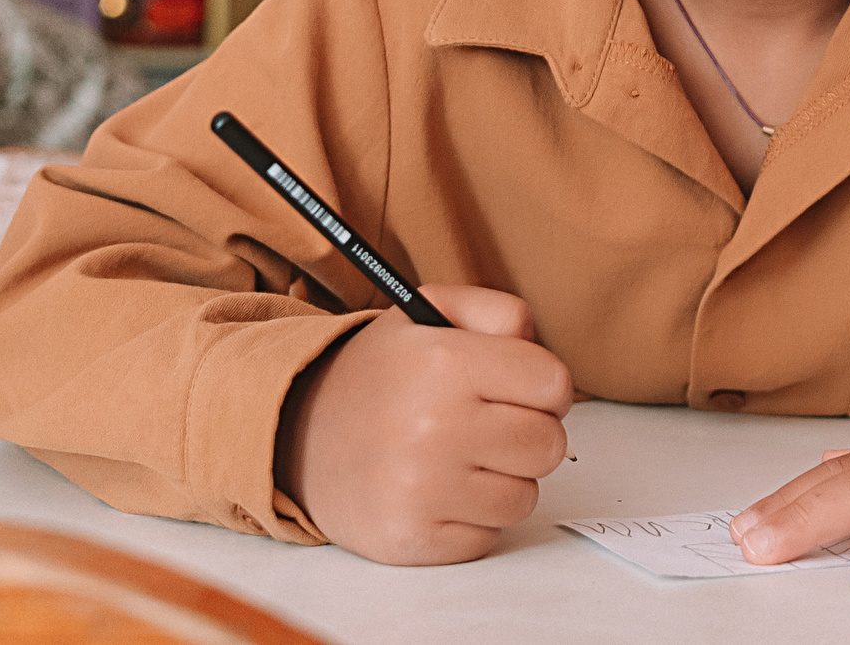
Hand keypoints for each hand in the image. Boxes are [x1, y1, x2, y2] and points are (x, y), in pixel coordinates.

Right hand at [275, 284, 573, 564]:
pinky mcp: (411, 538)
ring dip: (501, 479)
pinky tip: (438, 491)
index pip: (554, 385)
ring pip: (524, 496)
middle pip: (548, 445)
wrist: (294, 435)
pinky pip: (488, 536)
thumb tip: (539, 350)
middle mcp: (432, 427)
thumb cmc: (380, 375)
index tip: (520, 388)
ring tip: (459, 457)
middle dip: (529, 433)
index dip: (544, 386)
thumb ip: (499, 312)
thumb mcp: (429, 312)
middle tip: (489, 424)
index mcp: (443, 362)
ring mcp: (420, 490)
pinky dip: (472, 518)